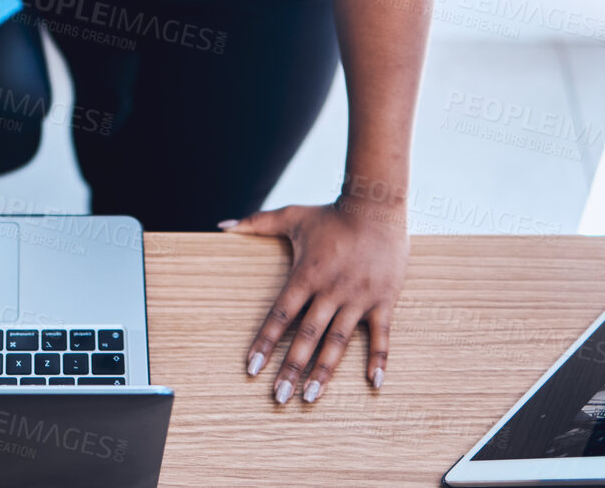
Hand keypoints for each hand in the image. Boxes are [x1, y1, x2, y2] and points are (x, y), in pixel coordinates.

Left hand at [222, 200, 407, 403]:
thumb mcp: (291, 216)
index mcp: (306, 275)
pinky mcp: (383, 300)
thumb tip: (221, 225)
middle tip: (279, 397)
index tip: (251, 368)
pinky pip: (381, 335)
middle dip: (291, 368)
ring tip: (311, 397)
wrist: (377, 206)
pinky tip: (375, 383)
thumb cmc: (331, 214)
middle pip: (306, 336)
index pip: (280, 315)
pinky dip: (379, 359)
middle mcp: (330, 291)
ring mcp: (358, 298)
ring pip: (338, 341)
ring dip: (325, 371)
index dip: (264, 343)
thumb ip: (255, 223)